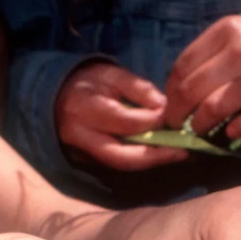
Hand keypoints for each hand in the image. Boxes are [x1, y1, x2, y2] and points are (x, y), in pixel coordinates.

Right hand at [56, 62, 189, 170]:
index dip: (153, 122)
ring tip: (178, 154)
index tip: (175, 117)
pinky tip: (161, 154)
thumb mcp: (111, 74)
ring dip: (152, 162)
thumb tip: (164, 106)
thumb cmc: (87, 83)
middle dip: (156, 156)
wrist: (55, 97)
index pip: (126, 122)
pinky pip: (117, 165)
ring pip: (121, 165)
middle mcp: (80, 136)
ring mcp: (81, 153)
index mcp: (85, 108)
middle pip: (122, 156)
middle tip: (185, 152)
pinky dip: (141, 161)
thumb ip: (138, 88)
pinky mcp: (86, 162)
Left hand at [165, 15, 240, 138]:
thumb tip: (171, 97)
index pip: (182, 68)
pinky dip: (238, 129)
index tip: (169, 107)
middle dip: (177, 113)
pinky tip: (229, 132)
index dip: (169, 93)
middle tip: (176, 124)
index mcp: (226, 32)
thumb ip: (199, 60)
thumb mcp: (224, 39)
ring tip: (197, 129)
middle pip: (193, 90)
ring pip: (215, 107)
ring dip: (199, 125)